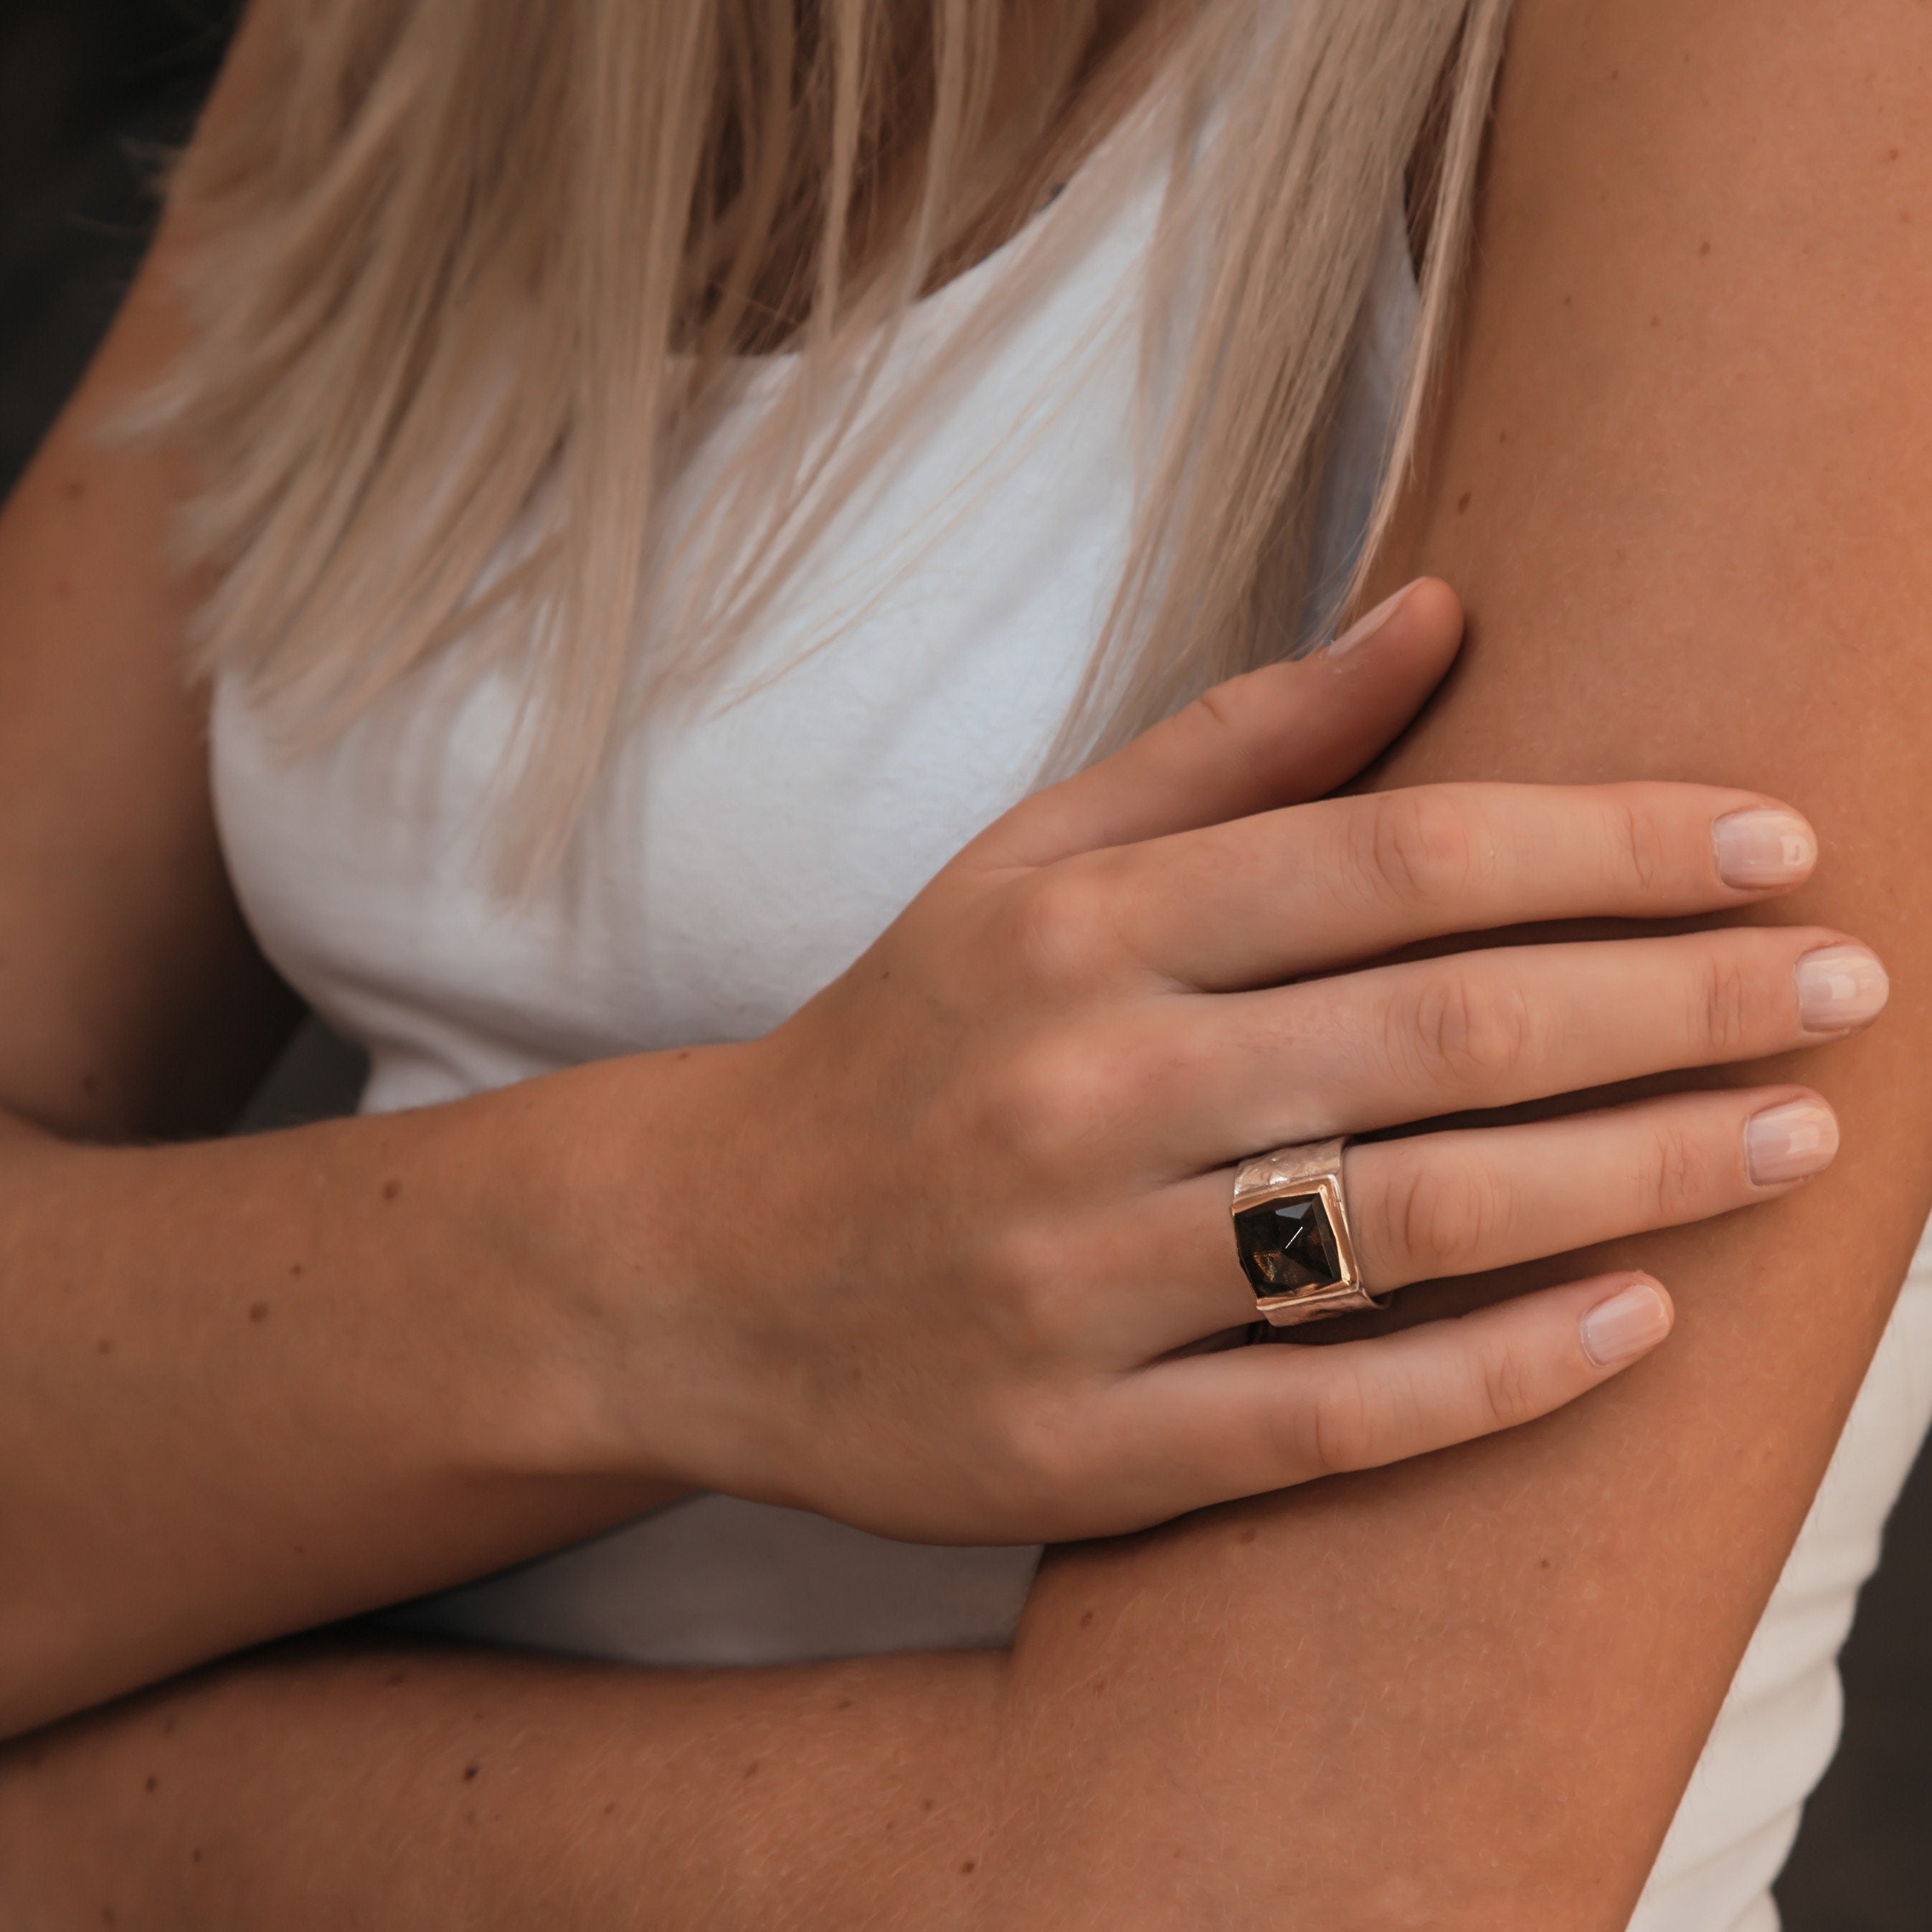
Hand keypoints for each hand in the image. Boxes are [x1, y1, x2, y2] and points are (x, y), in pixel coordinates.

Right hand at [582, 581, 1881, 1542]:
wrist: (700, 1267)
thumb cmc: (898, 1043)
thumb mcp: (1023, 863)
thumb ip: (1232, 745)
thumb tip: (1444, 608)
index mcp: (1073, 927)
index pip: (1396, 858)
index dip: (1608, 846)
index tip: (1773, 845)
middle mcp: (1078, 1090)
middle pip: (1438, 1032)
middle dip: (1673, 1003)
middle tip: (1847, 988)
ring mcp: (1076, 1282)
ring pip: (1408, 1222)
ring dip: (1634, 1179)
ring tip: (1791, 1139)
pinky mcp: (1080, 1448)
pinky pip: (1329, 1414)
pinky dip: (1499, 1374)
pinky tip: (1639, 1328)